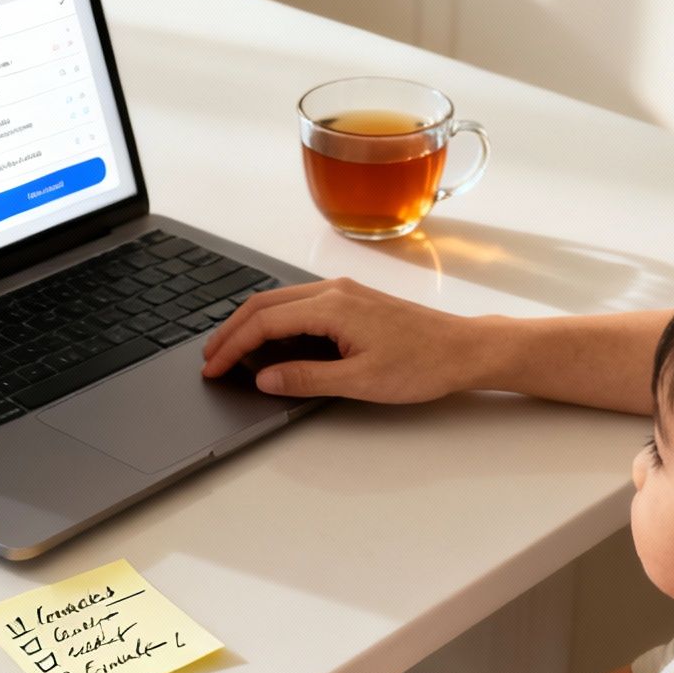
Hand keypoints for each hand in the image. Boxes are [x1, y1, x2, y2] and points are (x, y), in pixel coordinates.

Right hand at [198, 277, 486, 400]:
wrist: (463, 349)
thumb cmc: (422, 364)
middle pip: (264, 303)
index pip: (264, 321)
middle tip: (210, 358)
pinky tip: (270, 342)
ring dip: (251, 324)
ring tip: (232, 351)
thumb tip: (265, 378)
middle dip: (231, 330)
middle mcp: (334, 291)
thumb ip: (307, 378)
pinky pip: (299, 304)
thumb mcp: (361, 381)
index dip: (233, 346)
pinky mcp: (352, 300)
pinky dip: (274, 321)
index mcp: (333, 307)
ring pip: (280, 301)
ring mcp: (343, 292)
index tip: (214, 368)